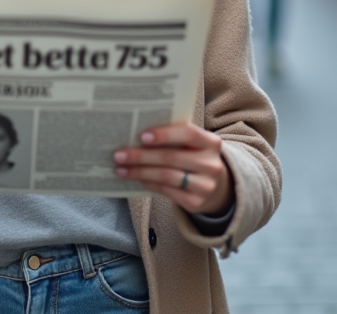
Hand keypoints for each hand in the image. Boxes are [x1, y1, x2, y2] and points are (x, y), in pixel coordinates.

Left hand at [113, 124, 234, 216]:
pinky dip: (149, 183)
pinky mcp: (196, 202)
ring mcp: (205, 185)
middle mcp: (211, 164)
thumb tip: (136, 135)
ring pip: (166, 176)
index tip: (141, 136)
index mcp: (212, 143)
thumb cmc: (195, 158)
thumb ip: (175, 137)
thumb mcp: (194, 145)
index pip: (188, 134)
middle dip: (141, 156)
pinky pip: (167, 191)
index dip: (164, 134)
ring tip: (121, 169)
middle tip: (119, 155)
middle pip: (171, 157)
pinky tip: (137, 178)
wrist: (217, 187)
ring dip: (140, 172)